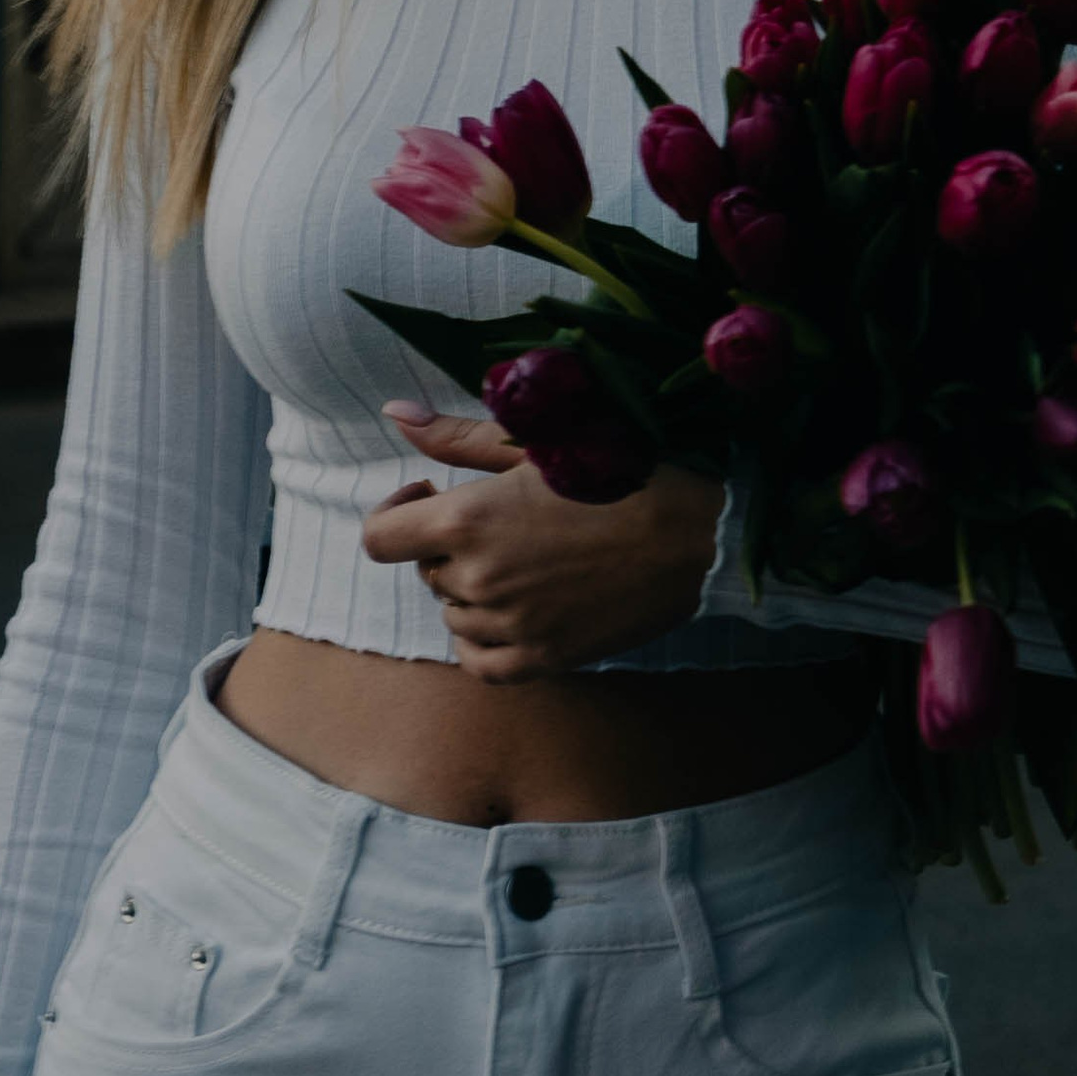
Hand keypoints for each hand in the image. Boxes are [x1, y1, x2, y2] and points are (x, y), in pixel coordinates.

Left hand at [363, 409, 723, 678]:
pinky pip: (480, 663)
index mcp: (468, 520)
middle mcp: (479, 579)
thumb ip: (456, 436)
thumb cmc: (619, 470)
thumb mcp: (536, 441)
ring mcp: (511, 626)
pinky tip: (512, 611)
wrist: (697, 531)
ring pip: (454, 614)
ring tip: (528, 555)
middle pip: (427, 570)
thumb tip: (394, 413)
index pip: (379, 538)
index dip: (394, 512)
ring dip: (473, 588)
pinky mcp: (544, 659)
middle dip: (452, 543)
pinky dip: (482, 640)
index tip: (429, 493)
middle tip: (508, 517)